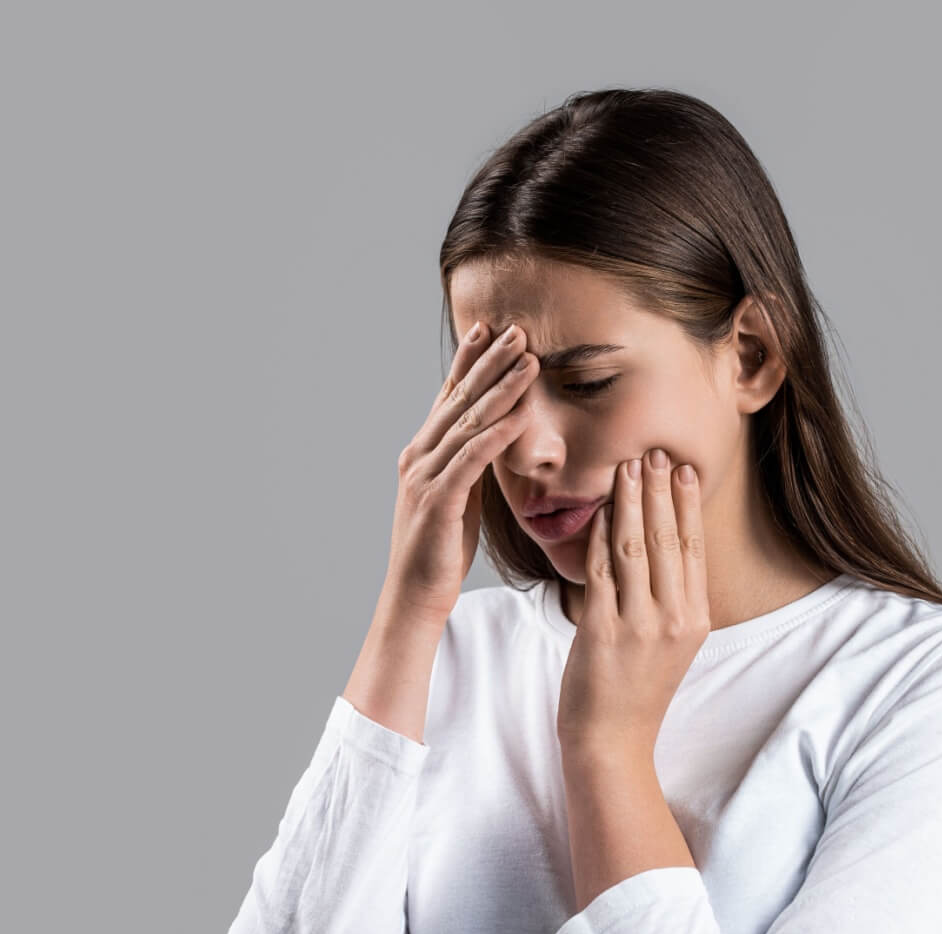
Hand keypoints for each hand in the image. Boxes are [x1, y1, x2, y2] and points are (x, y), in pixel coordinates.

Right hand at [383, 322, 538, 624]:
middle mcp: (419, 456)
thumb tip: (492, 439)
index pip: (448, 396)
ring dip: (501, 389)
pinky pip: (472, 459)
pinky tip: (519, 414)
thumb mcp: (458, 496)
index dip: (468, 360)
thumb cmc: (439, 549)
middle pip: (459, 398)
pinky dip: (497, 434)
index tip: (489, 329)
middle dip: (489, 361)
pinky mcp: (438, 500)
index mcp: (423, 452)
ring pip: (468, 422)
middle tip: (517, 330)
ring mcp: (426, 476)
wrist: (413, 595)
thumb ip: (469, 464)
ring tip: (528, 360)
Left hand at [557, 448, 709, 755]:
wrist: (612, 742)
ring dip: (630, 501)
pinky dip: (600, 535)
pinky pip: (601, 570)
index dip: (685, 504)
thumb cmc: (634, 691)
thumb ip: (670, 598)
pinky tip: (599, 510)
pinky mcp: (603, 631)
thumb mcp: (670, 643)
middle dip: (659, 490)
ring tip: (627, 467)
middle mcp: (673, 618)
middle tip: (653, 451)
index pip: (691, 547)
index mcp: (695, 619)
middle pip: (666, 538)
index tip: (681, 468)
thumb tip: (661, 544)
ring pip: (635, 547)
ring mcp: (639, 625)